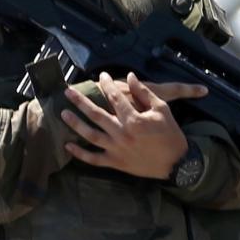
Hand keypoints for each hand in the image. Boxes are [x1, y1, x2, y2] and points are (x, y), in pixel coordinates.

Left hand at [61, 72, 206, 178]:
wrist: (176, 163)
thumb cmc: (170, 134)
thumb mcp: (162, 109)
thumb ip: (144, 93)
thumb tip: (131, 77)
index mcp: (134, 120)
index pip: (115, 97)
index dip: (107, 84)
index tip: (101, 76)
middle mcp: (122, 134)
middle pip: (96, 115)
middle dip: (80, 102)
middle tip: (68, 92)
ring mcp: (116, 149)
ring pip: (90, 135)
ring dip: (75, 124)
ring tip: (64, 114)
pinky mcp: (115, 162)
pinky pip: (93, 159)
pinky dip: (80, 153)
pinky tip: (68, 145)